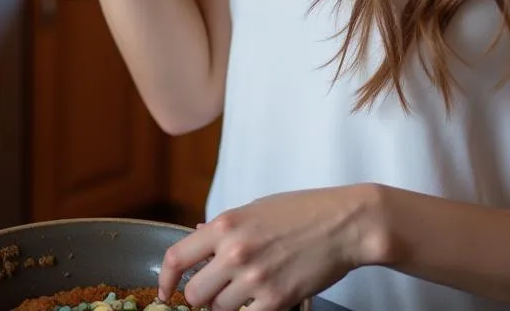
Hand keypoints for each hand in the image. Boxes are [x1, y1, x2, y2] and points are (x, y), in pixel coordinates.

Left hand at [158, 188, 374, 310]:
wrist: (343, 223)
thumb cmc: (303, 210)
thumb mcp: (257, 208)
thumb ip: (226, 227)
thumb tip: (197, 236)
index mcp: (226, 224)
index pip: (177, 257)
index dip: (165, 279)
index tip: (166, 290)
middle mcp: (235, 252)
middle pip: (195, 295)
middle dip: (201, 297)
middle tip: (216, 291)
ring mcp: (255, 278)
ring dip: (226, 307)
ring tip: (244, 293)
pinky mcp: (276, 300)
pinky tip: (260, 301)